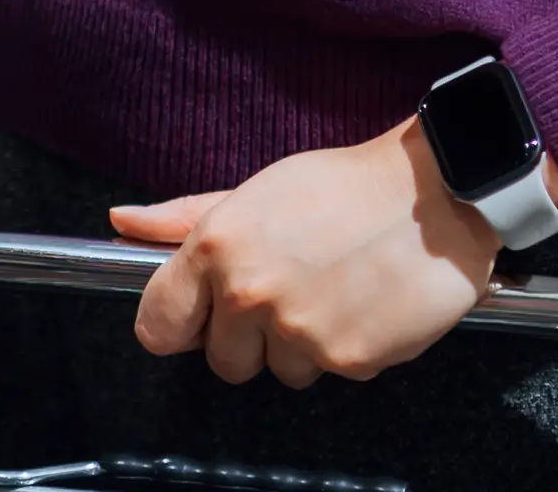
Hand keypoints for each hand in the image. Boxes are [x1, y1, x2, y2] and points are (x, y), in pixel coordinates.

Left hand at [111, 118, 501, 387]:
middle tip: (288, 289)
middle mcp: (250, 293)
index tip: (200, 315)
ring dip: (301, 343)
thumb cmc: (343, 186)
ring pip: (280, 371)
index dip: (180, 323)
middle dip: (249, 336)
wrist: (435, 193)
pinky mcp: (347, 359)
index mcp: (217, 247)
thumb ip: (184, 216)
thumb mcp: (255, 190)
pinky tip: (363, 302)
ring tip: (331, 290)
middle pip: (222, 362)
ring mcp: (299, 331)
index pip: (157, 326)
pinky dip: (346, 346)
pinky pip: (331, 372)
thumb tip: (122, 221)